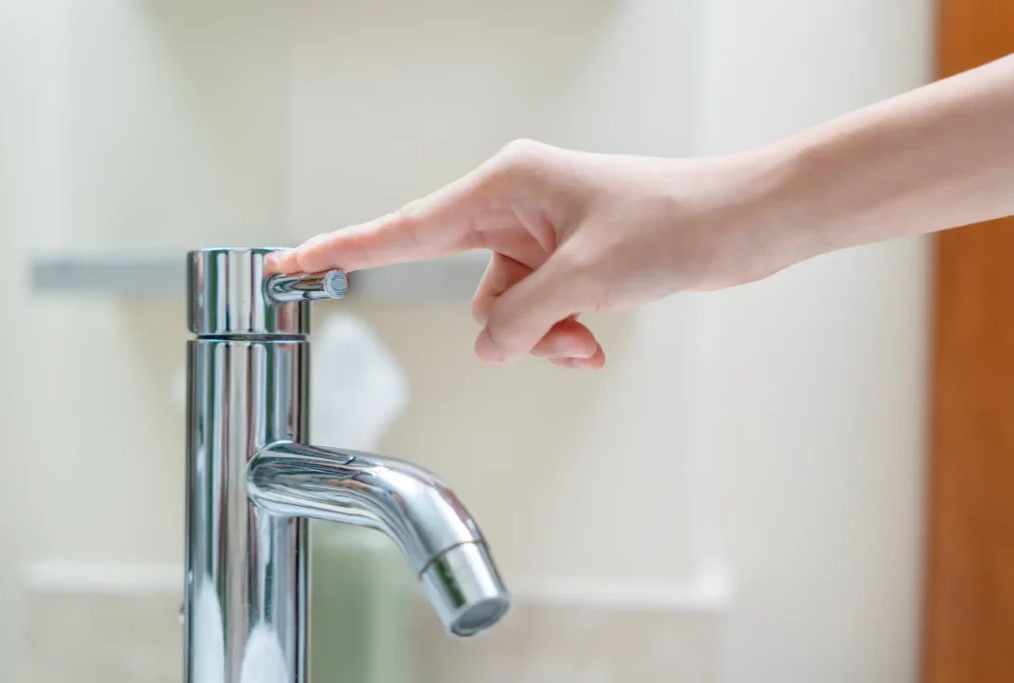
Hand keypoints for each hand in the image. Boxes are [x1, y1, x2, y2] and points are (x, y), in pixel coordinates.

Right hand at [267, 139, 795, 368]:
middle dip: (512, 327)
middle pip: (470, 290)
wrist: (740, 223)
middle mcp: (514, 206)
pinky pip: (537, 314)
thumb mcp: (586, 277)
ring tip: (591, 335)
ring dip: (545, 337)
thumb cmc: (675, 220)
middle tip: (560, 332)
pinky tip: (595, 339)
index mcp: (506, 185)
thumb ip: (521, 318)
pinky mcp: (564, 259)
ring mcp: (539, 235)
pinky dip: (561, 335)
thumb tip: (487, 348)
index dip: (342, 249)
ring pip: (506, 313)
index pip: (406, 227)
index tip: (289, 262)